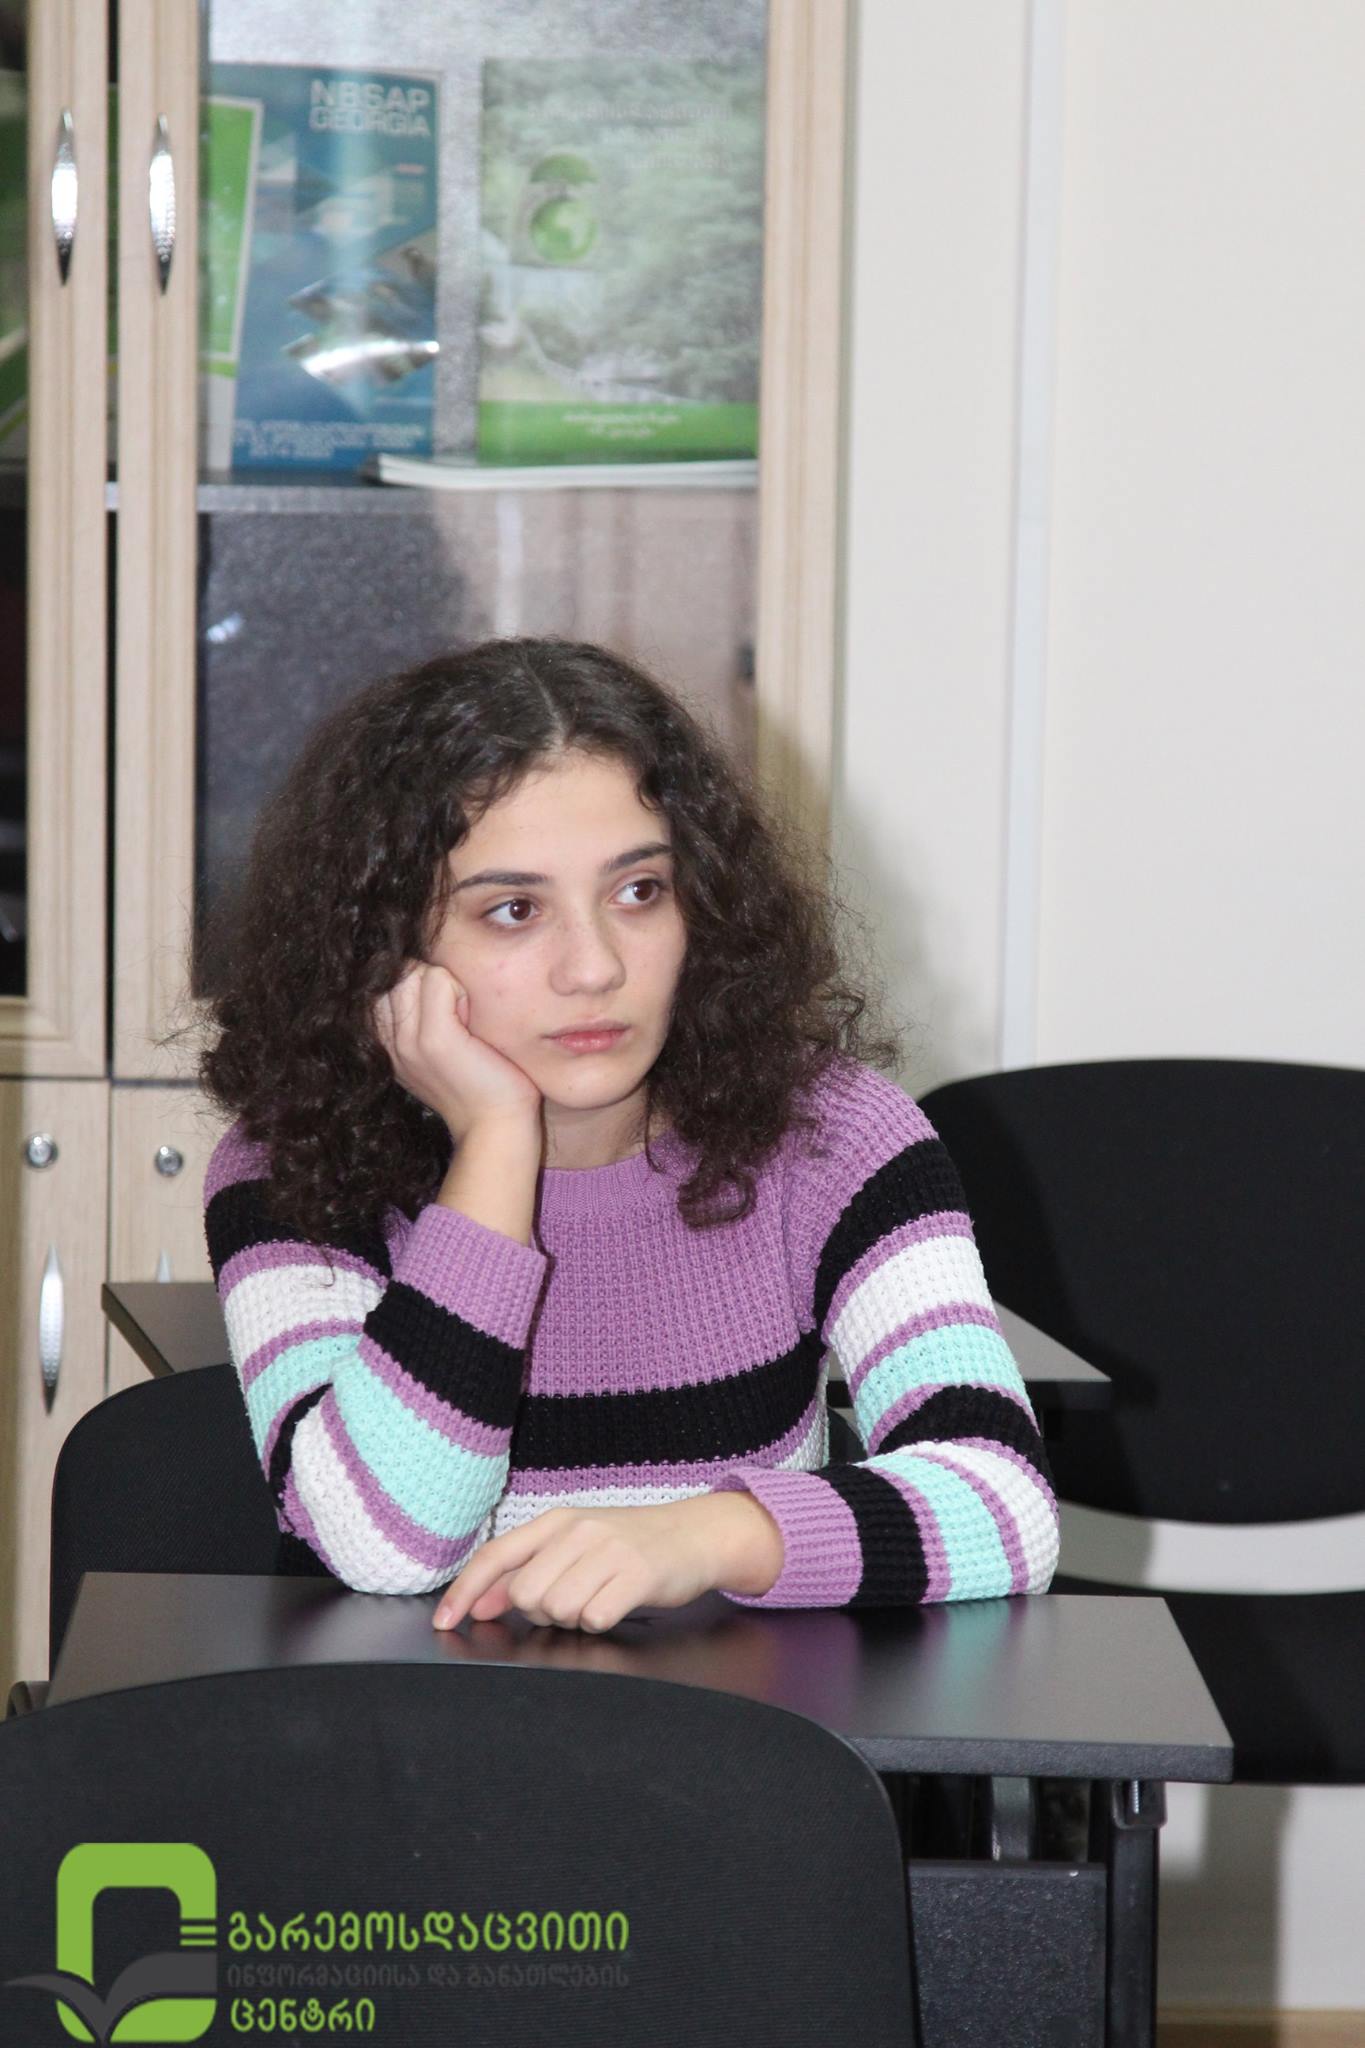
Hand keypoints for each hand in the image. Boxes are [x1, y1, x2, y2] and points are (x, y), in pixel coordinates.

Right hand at [371, 960, 542, 1141]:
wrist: (496, 1126)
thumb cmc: (480, 1083)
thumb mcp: (439, 1047)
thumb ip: (422, 1014)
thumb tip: (425, 971)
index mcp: (387, 1044)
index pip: (383, 981)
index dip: (417, 983)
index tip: (444, 1015)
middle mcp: (389, 1042)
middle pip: (396, 972)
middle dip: (429, 979)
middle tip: (458, 1016)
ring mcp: (407, 1041)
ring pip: (413, 971)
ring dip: (446, 983)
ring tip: (463, 1020)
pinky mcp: (434, 1039)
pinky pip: (438, 978)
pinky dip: (460, 990)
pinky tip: (471, 1023)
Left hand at [431, 1497, 780, 1632]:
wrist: (695, 1536)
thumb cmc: (630, 1545)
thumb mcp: (576, 1547)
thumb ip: (527, 1571)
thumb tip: (479, 1603)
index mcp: (557, 1521)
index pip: (496, 1556)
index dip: (465, 1591)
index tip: (445, 1622)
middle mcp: (578, 1531)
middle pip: (525, 1595)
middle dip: (540, 1611)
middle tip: (571, 1600)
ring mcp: (608, 1550)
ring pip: (558, 1610)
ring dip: (574, 1617)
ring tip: (598, 1597)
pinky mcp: (636, 1574)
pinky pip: (595, 1618)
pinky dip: (601, 1621)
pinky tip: (617, 1604)